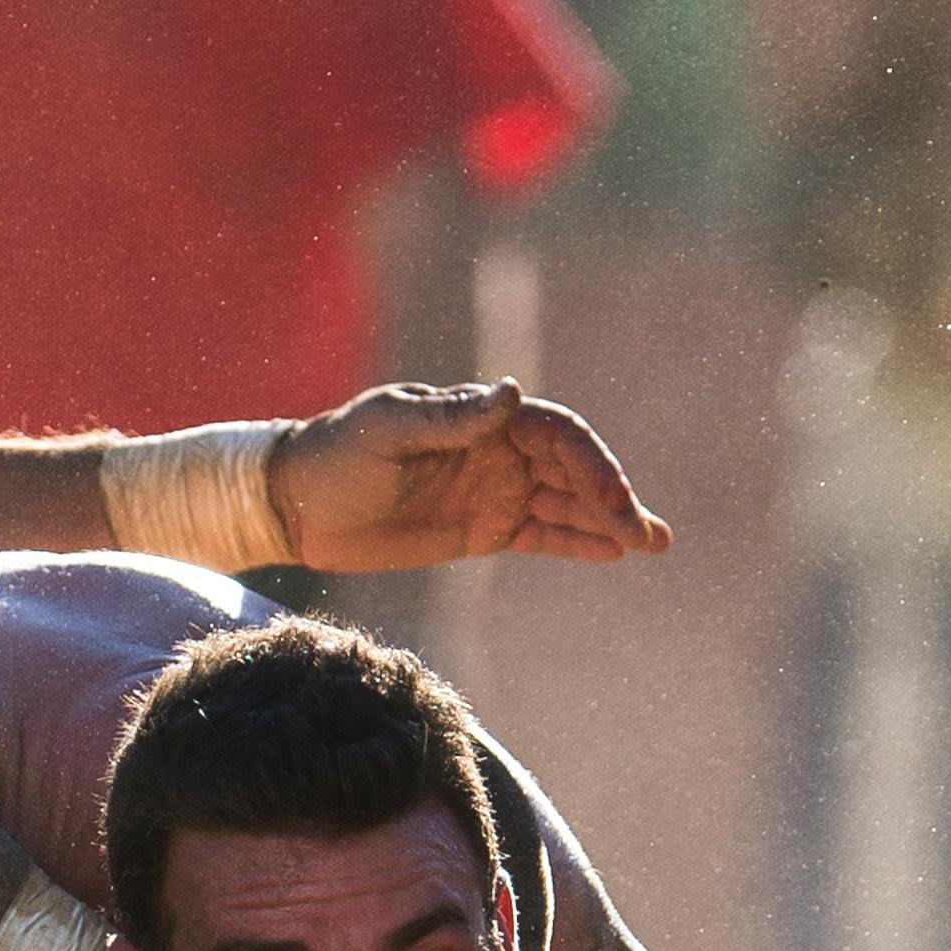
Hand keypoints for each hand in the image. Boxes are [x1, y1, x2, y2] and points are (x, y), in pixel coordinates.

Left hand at [268, 382, 671, 572]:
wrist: (296, 505)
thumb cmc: (336, 454)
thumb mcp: (386, 429)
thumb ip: (449, 418)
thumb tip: (511, 394)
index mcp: (483, 417)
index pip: (558, 434)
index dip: (593, 465)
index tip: (613, 502)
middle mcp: (498, 450)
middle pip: (574, 471)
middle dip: (615, 501)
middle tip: (649, 537)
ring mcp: (494, 490)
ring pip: (566, 505)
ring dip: (610, 523)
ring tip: (654, 546)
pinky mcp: (482, 530)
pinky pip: (541, 536)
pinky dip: (576, 544)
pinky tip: (611, 556)